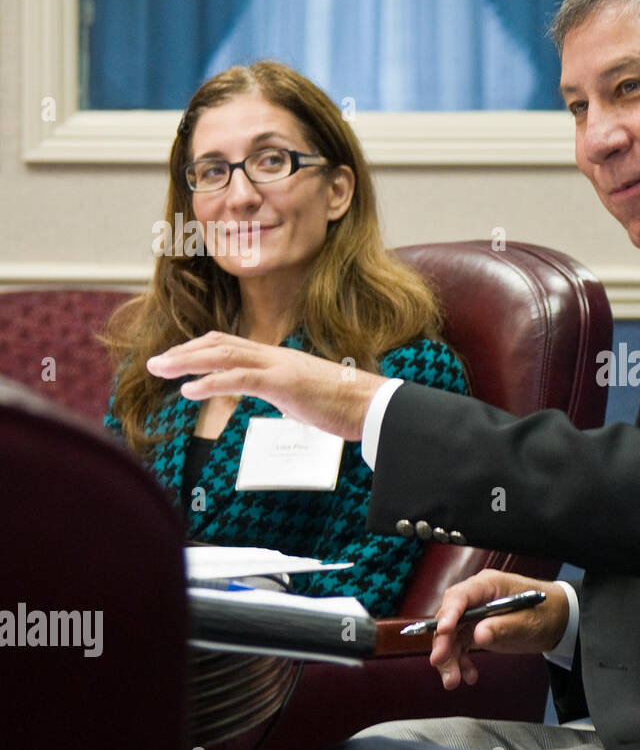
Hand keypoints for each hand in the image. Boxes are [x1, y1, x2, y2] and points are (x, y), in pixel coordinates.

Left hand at [145, 331, 387, 439]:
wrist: (374, 406)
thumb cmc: (346, 405)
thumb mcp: (309, 396)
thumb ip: (290, 394)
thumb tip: (283, 402)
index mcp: (279, 358)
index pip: (232, 343)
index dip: (200, 348)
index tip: (177, 358)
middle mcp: (275, 356)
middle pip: (220, 343)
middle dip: (183, 351)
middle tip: (154, 363)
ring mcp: (279, 367)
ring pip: (224, 354)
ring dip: (187, 361)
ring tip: (160, 369)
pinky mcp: (283, 384)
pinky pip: (240, 379)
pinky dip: (210, 382)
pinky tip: (189, 391)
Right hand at [427, 571, 569, 688]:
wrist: (556, 621)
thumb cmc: (545, 613)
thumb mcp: (529, 622)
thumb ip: (505, 627)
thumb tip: (479, 634)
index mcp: (489, 585)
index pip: (461, 595)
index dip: (449, 613)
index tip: (444, 631)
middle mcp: (477, 598)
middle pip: (450, 617)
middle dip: (443, 642)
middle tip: (441, 662)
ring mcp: (474, 614)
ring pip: (450, 636)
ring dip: (449, 659)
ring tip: (453, 680)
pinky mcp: (475, 630)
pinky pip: (459, 646)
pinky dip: (460, 662)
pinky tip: (469, 675)